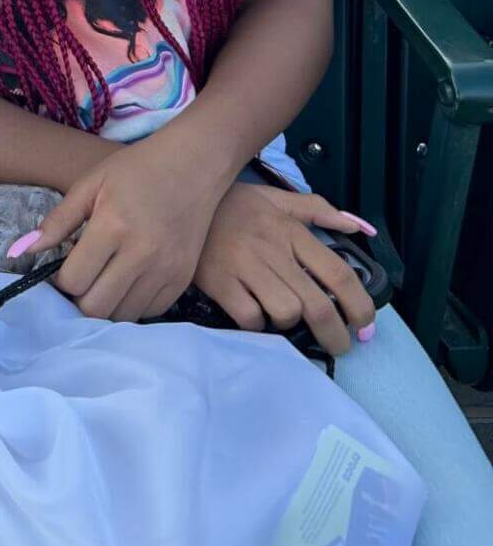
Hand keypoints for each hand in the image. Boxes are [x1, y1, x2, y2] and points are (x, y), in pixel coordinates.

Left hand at [27, 139, 226, 322]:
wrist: (195, 164)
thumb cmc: (137, 169)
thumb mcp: (90, 183)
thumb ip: (57, 221)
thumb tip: (21, 251)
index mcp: (113, 226)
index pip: (74, 281)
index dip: (60, 279)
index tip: (63, 268)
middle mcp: (142, 254)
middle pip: (96, 308)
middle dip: (79, 299)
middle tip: (79, 281)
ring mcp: (166, 270)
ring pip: (122, 316)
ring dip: (105, 305)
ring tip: (102, 282)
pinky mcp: (183, 280)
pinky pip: (149, 312)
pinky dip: (132, 305)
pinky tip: (126, 282)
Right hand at [193, 183, 377, 357]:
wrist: (179, 200)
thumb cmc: (232, 204)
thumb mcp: (276, 199)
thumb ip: (317, 210)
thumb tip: (357, 228)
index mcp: (291, 231)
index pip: (337, 272)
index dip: (359, 304)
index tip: (365, 325)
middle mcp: (272, 249)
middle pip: (317, 304)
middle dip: (335, 334)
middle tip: (339, 346)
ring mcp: (244, 266)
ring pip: (285, 312)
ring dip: (288, 322)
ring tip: (282, 318)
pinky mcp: (218, 282)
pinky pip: (249, 317)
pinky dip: (255, 324)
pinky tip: (252, 314)